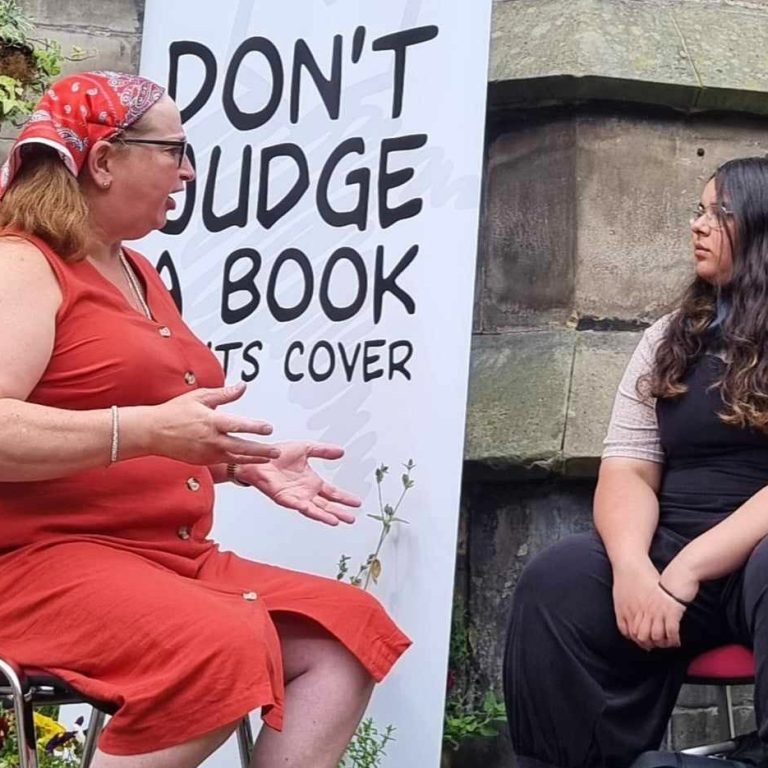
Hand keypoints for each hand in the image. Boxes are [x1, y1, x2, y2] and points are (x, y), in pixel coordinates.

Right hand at [146, 382, 278, 465]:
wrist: (152, 432)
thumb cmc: (175, 412)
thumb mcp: (200, 397)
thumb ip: (224, 394)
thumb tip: (242, 387)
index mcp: (210, 421)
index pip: (237, 425)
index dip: (254, 427)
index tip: (268, 428)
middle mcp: (210, 440)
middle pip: (241, 447)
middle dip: (261, 450)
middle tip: (276, 451)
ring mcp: (207, 453)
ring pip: (235, 458)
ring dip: (254, 458)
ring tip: (269, 458)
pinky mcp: (203, 461)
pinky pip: (225, 461)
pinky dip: (239, 461)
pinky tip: (250, 459)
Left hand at [237, 441, 361, 525]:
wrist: (258, 456)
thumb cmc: (277, 454)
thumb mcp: (305, 448)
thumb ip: (323, 451)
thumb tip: (341, 451)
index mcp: (312, 481)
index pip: (332, 492)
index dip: (344, 498)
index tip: (357, 502)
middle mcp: (306, 492)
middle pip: (327, 504)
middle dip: (340, 511)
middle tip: (353, 518)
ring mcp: (296, 497)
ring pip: (315, 509)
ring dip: (328, 515)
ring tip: (340, 521)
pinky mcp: (285, 498)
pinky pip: (300, 506)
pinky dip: (311, 511)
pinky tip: (319, 515)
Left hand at [617, 558, 696, 650]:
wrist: (675, 574)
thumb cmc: (659, 581)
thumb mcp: (642, 591)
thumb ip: (638, 604)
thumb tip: (639, 614)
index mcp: (636, 607)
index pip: (632, 629)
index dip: (639, 639)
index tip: (646, 643)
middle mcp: (645, 610)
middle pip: (642, 636)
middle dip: (650, 644)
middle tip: (657, 646)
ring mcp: (657, 612)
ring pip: (656, 636)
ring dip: (662, 644)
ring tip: (667, 644)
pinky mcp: (670, 612)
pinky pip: (671, 631)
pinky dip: (673, 639)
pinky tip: (676, 641)